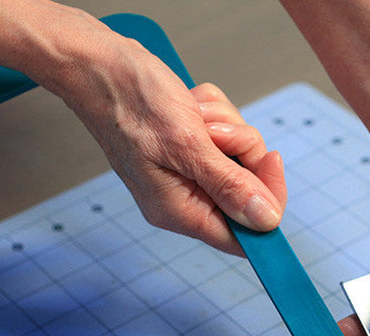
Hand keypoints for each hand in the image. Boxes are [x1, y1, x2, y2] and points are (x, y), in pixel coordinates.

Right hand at [50, 34, 286, 254]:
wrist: (99, 65)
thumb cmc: (129, 103)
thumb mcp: (187, 145)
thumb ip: (230, 185)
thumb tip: (266, 220)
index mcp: (180, 212)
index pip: (242, 235)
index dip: (266, 205)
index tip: (270, 163)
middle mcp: (184, 198)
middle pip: (247, 189)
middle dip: (240, 149)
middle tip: (213, 130)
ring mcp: (187, 172)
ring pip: (240, 155)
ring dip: (226, 126)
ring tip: (194, 113)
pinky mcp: (190, 148)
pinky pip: (226, 134)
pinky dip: (215, 114)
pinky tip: (189, 105)